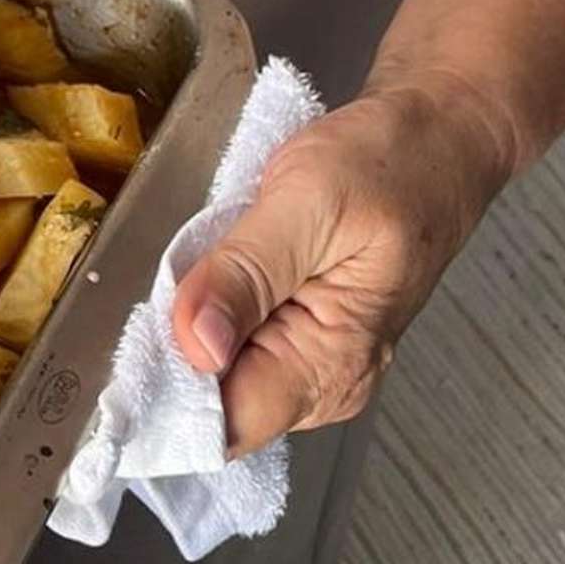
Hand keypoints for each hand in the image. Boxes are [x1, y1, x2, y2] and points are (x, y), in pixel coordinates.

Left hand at [170, 79, 514, 456]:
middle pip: (213, 408)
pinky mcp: (302, 340)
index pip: (225, 426)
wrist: (440, 137)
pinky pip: (232, 351)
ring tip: (201, 269)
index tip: (124, 352)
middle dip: (172, 360)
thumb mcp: (308, 200)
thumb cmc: (390, 163)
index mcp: (334, 364)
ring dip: (188, 334)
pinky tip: (215, 279)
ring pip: (217, 380)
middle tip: (167, 285)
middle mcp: (327, 384)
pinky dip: (208, 319)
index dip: (166, 399)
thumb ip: (244, 275)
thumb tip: (195, 346)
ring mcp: (315, 366)